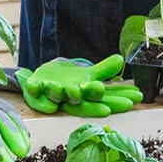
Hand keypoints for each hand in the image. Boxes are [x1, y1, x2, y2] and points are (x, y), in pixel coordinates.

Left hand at [15, 55, 141, 116]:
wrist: (42, 81)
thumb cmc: (69, 81)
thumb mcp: (87, 75)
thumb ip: (103, 70)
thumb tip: (121, 60)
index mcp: (83, 95)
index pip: (100, 99)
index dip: (114, 101)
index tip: (129, 102)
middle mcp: (68, 98)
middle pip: (79, 100)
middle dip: (89, 96)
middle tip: (98, 90)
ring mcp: (50, 95)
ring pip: (57, 95)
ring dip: (62, 92)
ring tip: (70, 88)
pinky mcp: (34, 90)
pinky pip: (33, 91)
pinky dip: (34, 90)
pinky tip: (36, 86)